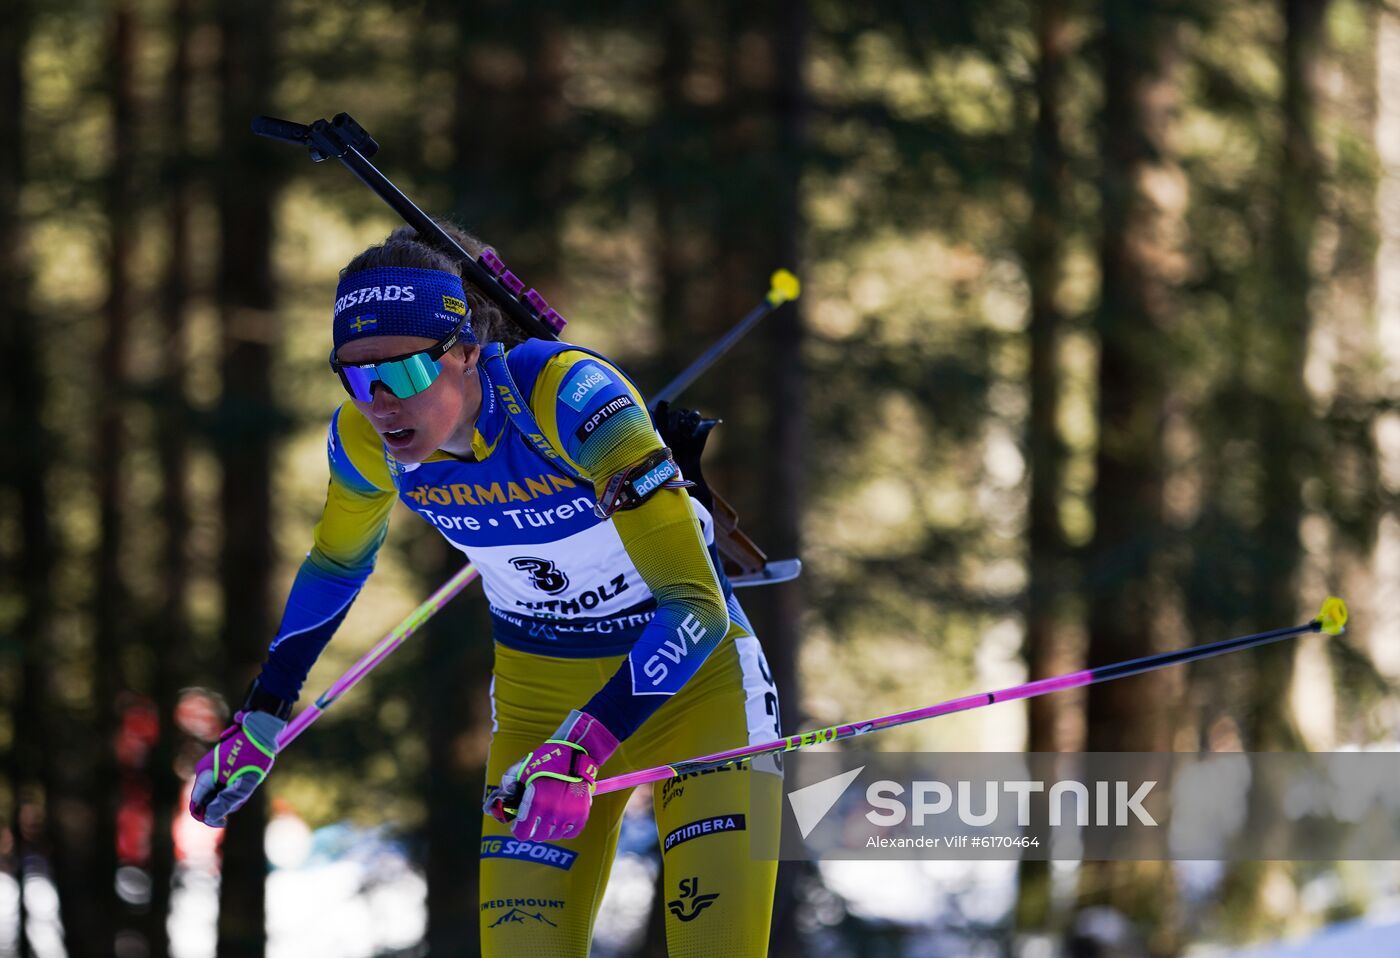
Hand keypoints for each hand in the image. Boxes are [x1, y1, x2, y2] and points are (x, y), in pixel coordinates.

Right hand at [189, 710, 284, 827]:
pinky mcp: (216, 764)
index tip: (223, 822)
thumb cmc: (255, 755)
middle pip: (205, 800)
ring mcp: (209, 766)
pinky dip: (229, 788)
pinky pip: (218, 783)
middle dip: (221, 805)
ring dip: (227, 796)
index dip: (207, 817)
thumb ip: (228, 799)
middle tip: (241, 798)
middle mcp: (203, 770)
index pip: (196, 805)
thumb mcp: (245, 782)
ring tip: (244, 785)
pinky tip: (242, 780)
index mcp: (206, 775)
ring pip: (213, 792)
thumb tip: (211, 815)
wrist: (261, 730)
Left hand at [484, 710, 618, 840]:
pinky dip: (565, 828)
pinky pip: (570, 833)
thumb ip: (507, 788)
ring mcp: (568, 815)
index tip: (520, 824)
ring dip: (550, 828)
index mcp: (536, 802)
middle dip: (533, 828)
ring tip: (550, 813)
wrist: (576, 753)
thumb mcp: (522, 770)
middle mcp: (552, 812)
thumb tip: (491, 807)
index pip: (522, 833)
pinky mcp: (581, 815)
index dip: (519, 829)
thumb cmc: (547, 761)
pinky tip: (562, 816)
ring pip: (554, 835)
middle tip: (536, 816)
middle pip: (538, 836)